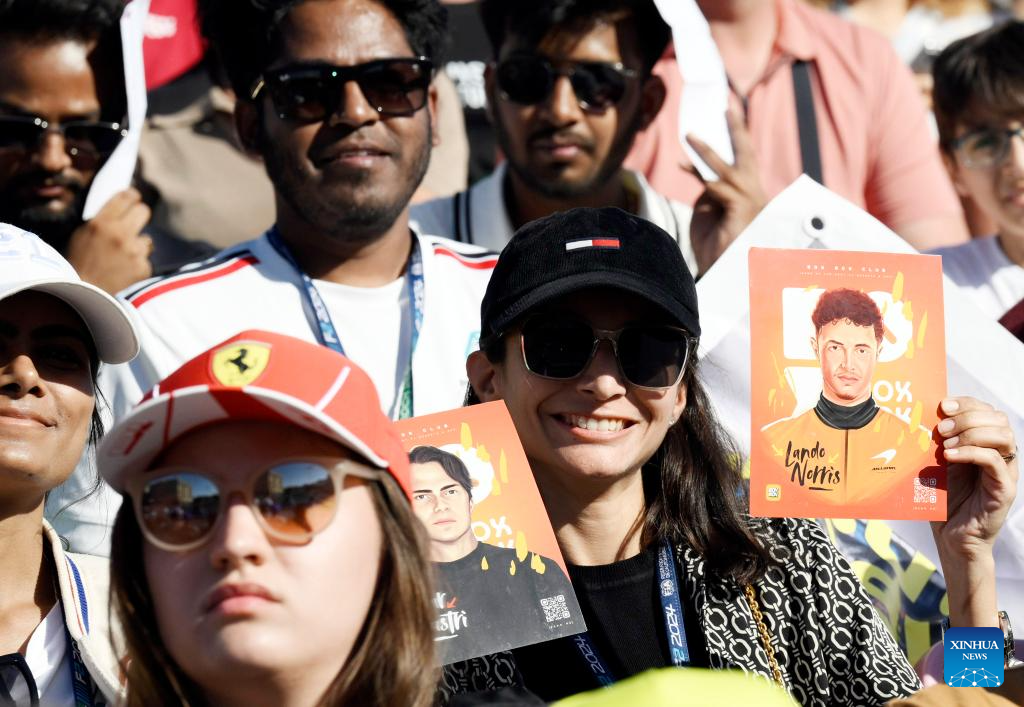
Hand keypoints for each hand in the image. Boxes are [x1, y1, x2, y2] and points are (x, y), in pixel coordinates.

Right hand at [66, 188, 152, 293]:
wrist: (84, 294)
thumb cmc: (79, 264)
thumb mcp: (81, 235)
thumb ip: (101, 220)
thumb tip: (120, 207)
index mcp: (101, 223)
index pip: (126, 196)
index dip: (132, 196)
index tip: (134, 198)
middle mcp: (120, 234)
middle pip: (144, 211)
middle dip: (139, 215)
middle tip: (134, 222)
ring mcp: (134, 251)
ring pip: (146, 239)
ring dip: (138, 246)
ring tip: (122, 257)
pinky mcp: (143, 267)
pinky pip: (146, 259)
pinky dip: (138, 264)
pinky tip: (125, 271)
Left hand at [685, 109, 766, 274]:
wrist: (720, 277)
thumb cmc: (714, 249)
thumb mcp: (708, 214)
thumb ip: (708, 192)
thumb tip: (702, 174)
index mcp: (749, 196)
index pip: (741, 162)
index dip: (732, 140)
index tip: (723, 116)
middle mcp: (755, 196)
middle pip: (746, 156)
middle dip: (737, 129)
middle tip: (728, 104)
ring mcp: (752, 204)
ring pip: (729, 169)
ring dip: (707, 151)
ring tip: (689, 135)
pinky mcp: (742, 213)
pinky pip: (719, 187)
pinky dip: (702, 174)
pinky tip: (685, 165)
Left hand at [932, 396, 1017, 560]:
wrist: (952, 538)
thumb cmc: (943, 501)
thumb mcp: (938, 465)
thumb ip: (938, 442)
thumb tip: (920, 416)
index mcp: (986, 445)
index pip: (987, 410)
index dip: (967, 403)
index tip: (943, 405)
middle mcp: (1001, 455)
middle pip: (998, 418)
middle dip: (968, 416)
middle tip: (941, 427)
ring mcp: (1006, 472)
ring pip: (1004, 436)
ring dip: (971, 433)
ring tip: (945, 443)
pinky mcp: (1005, 490)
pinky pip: (996, 461)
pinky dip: (971, 453)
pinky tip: (949, 456)